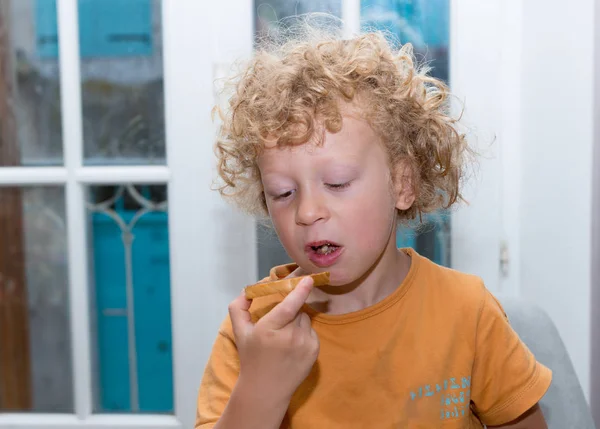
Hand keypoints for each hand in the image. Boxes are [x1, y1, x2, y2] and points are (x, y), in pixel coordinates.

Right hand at [228, 276, 319, 401]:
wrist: (266, 390)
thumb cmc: (252, 358)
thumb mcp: (240, 333)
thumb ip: (238, 308)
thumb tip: (247, 290)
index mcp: (269, 329)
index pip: (289, 306)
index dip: (300, 291)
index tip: (309, 280)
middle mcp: (289, 337)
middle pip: (297, 309)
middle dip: (290, 311)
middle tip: (279, 324)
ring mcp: (303, 345)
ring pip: (306, 319)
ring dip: (297, 322)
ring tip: (285, 337)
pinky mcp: (314, 352)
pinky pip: (312, 331)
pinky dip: (304, 333)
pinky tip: (293, 346)